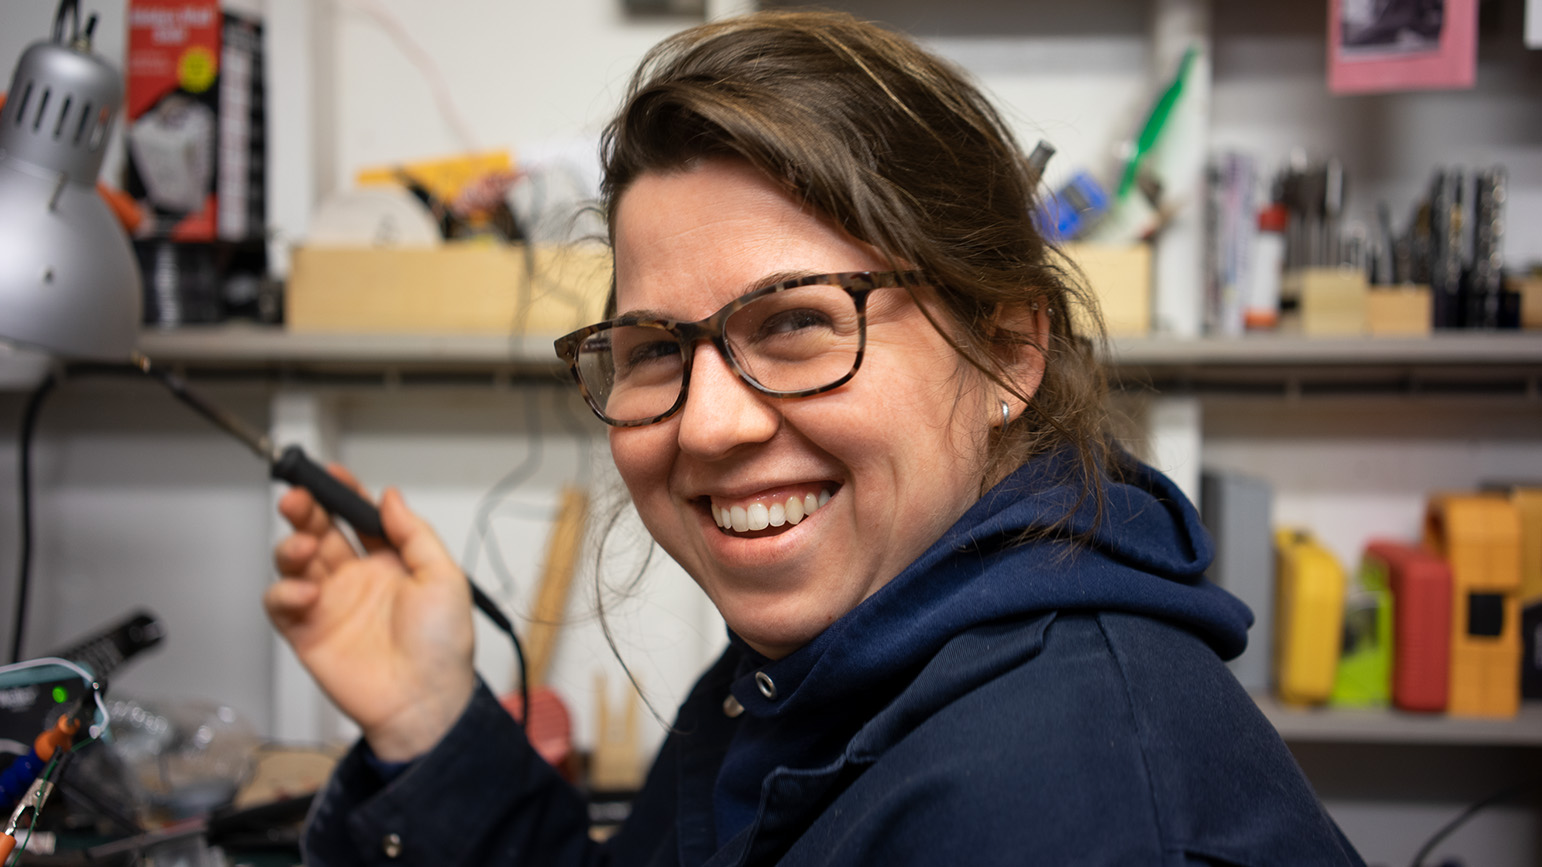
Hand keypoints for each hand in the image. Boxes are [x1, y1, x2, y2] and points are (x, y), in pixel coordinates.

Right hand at [266, 467, 476, 761]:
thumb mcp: (443, 578)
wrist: (425, 702)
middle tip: (299, 500)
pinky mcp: (307, 632)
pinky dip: (284, 591)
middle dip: (305, 510)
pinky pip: (281, 603)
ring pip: (295, 560)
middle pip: (319, 530)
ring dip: (291, 545)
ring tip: (304, 547)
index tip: (332, 473)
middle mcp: (356, 578)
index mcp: (390, 562)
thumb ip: (414, 534)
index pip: (358, 516)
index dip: (343, 492)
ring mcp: (329, 604)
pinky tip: (306, 593)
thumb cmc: (443, 646)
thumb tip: (391, 496)